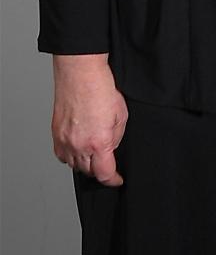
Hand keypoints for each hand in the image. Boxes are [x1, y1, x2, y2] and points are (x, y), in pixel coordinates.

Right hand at [51, 54, 127, 185]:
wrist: (80, 74)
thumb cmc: (101, 90)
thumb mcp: (121, 116)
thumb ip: (116, 138)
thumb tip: (111, 149)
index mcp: (98, 142)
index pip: (104, 173)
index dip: (112, 180)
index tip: (116, 179)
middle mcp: (78, 144)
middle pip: (88, 171)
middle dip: (100, 170)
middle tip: (107, 164)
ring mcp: (64, 140)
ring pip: (73, 165)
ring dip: (85, 164)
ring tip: (94, 156)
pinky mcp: (55, 133)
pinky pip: (61, 155)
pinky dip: (70, 156)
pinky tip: (78, 149)